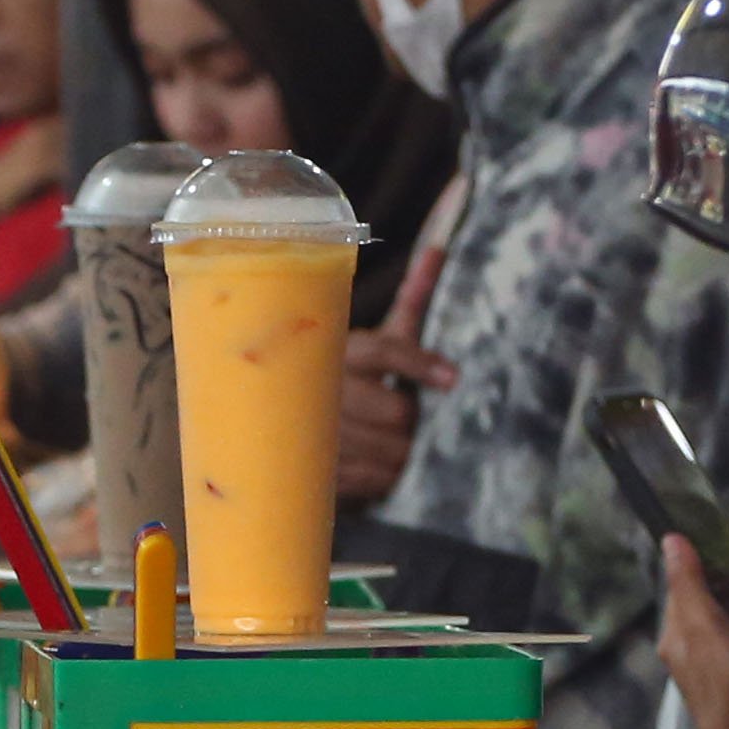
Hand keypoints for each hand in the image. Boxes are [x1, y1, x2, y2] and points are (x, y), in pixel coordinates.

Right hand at [335, 243, 453, 505]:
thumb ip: (411, 298)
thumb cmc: (349, 375)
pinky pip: (375, 481)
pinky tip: (369, 464)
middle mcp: (322, 387)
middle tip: (395, 416)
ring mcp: (315, 433)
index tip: (452, 378)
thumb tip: (440, 246)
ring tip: (382, 441)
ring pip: (393, 451)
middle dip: (409, 418)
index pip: (384, 351)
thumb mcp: (376, 338)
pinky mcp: (314, 474)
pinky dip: (382, 478)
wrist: (276, 423)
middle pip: (398, 411)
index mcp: (336, 349)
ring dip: (399, 451)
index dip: (420, 364)